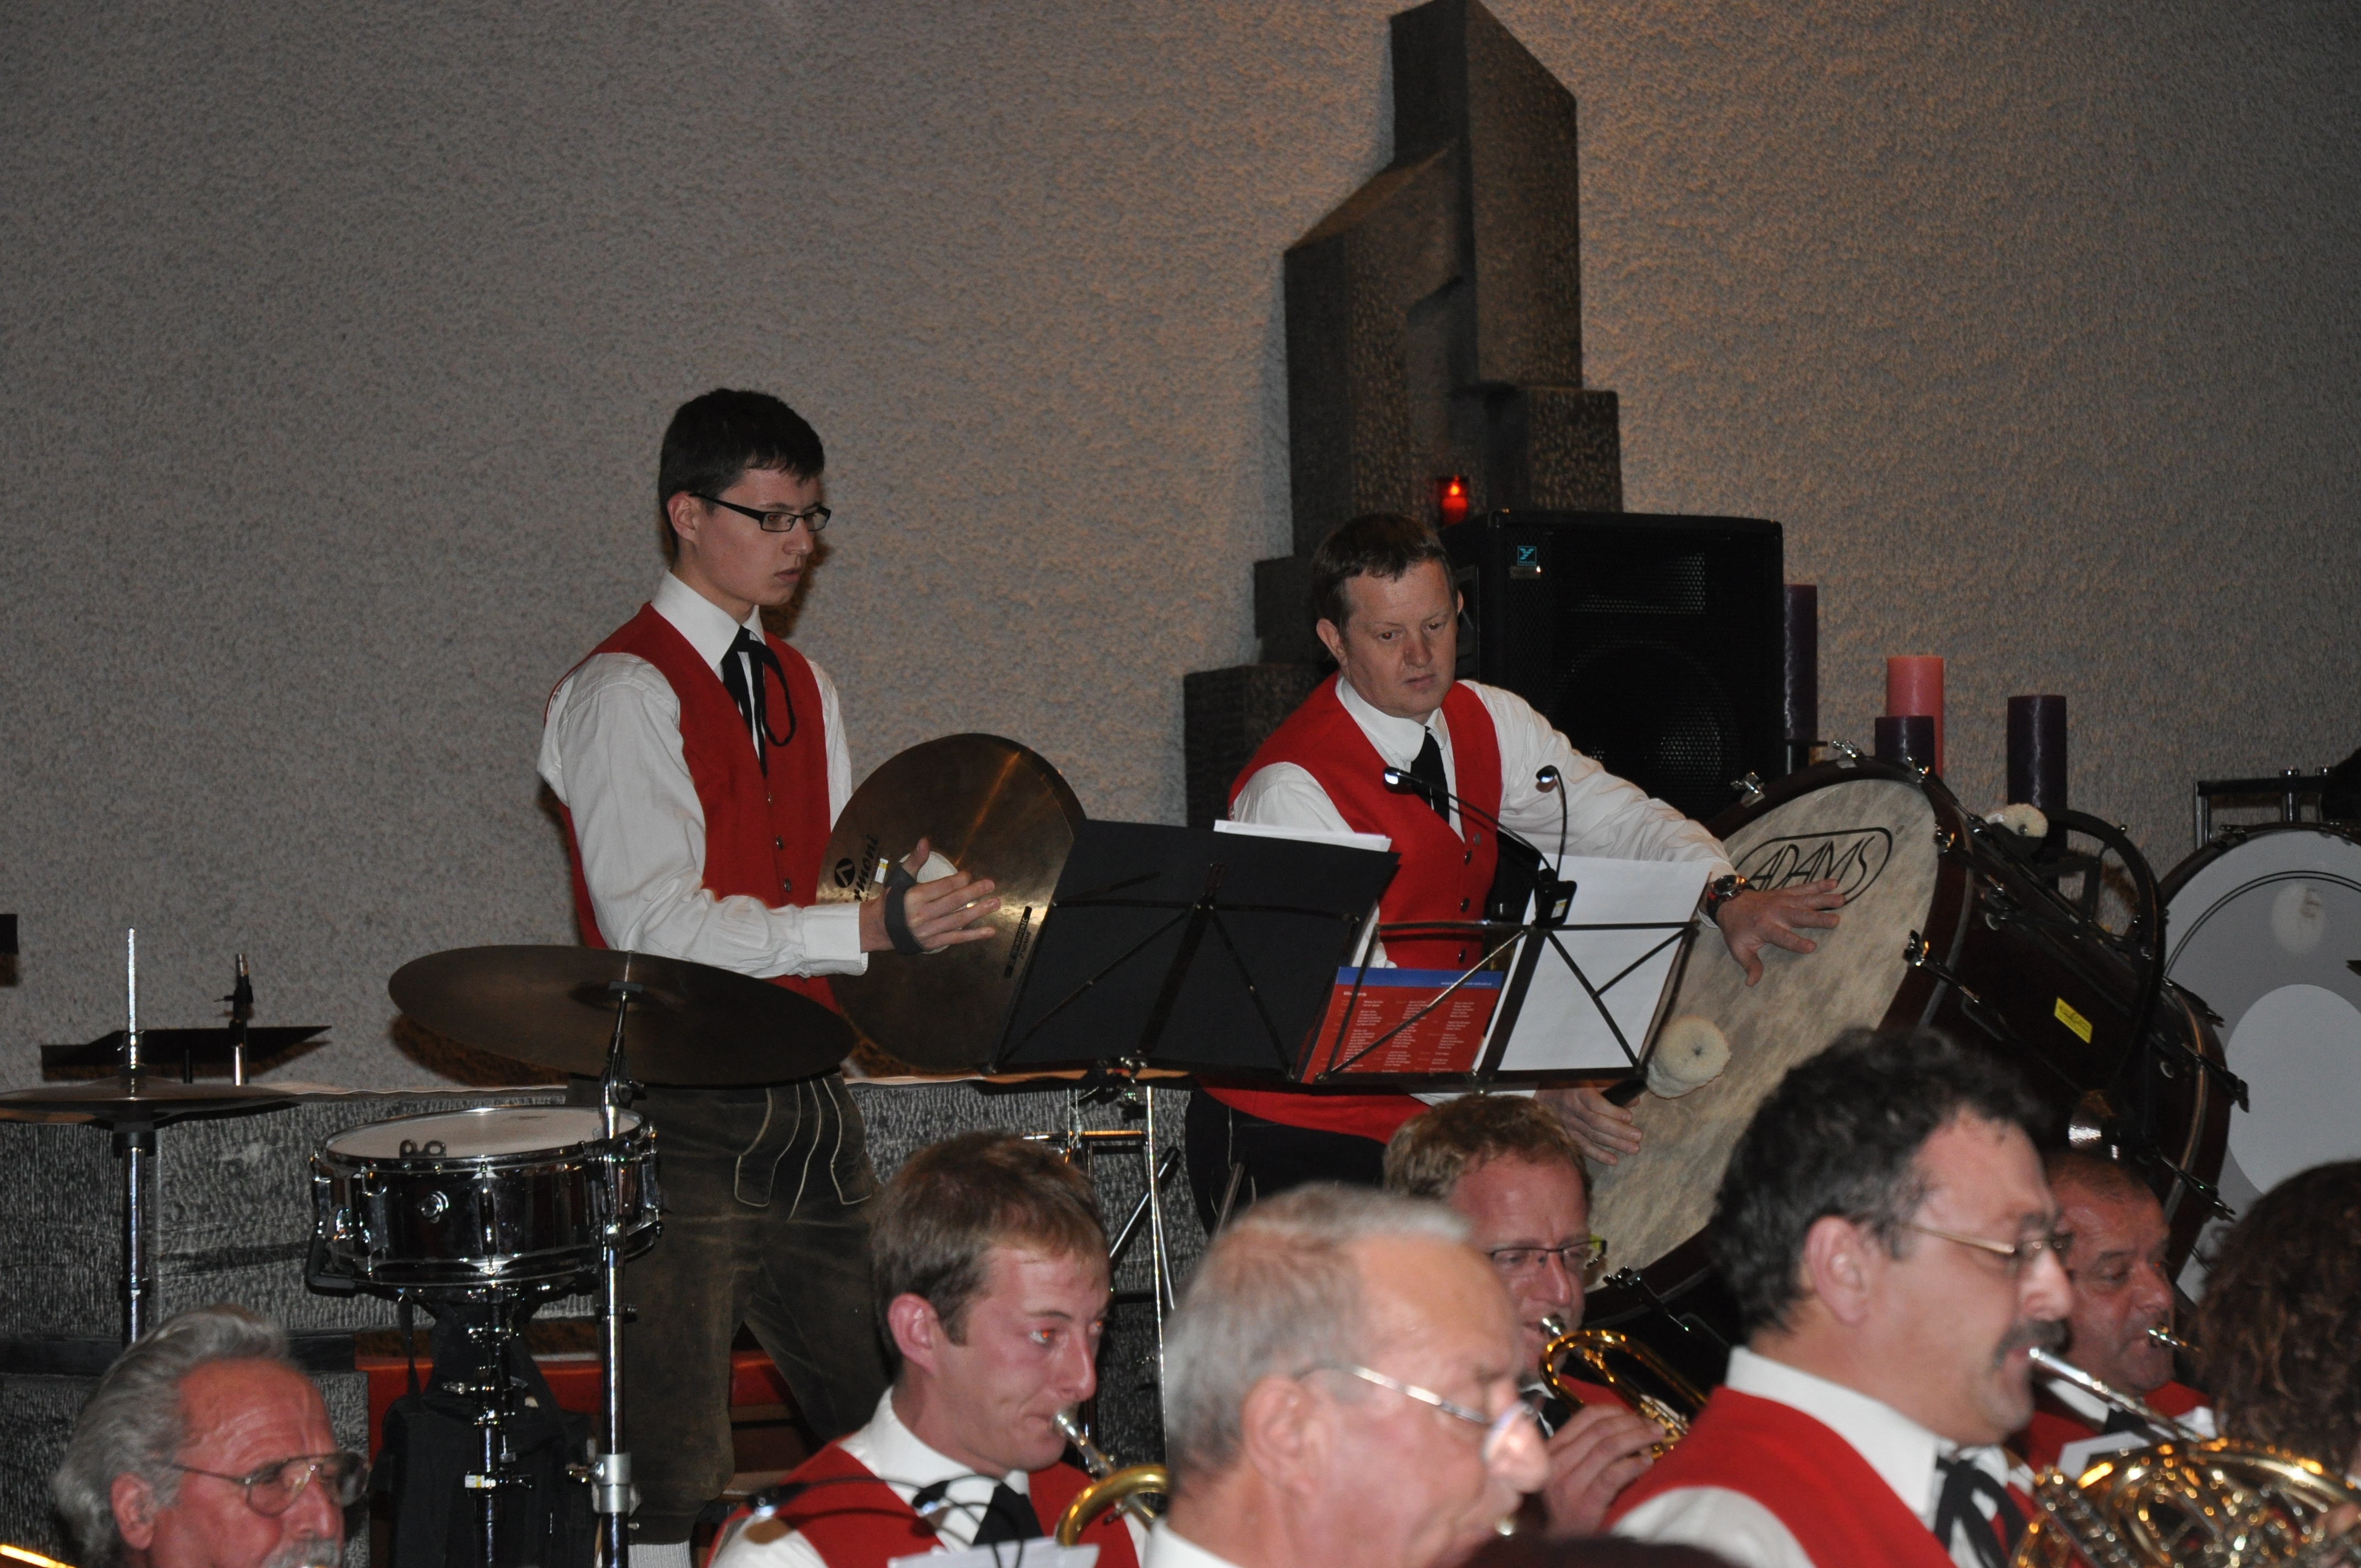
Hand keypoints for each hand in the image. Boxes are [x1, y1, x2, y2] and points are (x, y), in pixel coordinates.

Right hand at [858, 838, 1000, 953]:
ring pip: (958, 920)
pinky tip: (990, 930)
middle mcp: (921, 915)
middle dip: (974, 892)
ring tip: (995, 903)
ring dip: (979, 911)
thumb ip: (915, 860)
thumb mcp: (900, 877)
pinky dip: (975, 935)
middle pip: (953, 902)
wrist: (879, 928)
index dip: (959, 880)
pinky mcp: (932, 943)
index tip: (969, 874)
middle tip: (991, 884)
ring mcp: (928, 931)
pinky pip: (957, 938)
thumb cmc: (893, 899)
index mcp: (914, 897)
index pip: (943, 887)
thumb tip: (925, 841)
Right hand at [1535, 1084, 1640, 1165]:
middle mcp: (1572, 1109)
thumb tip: (1634, 1101)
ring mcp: (1568, 1124)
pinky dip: (1598, 1155)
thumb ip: (1612, 1089)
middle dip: (1618, 1131)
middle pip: (1596, 1123)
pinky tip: (1613, 1160)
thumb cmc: (1572, 1084)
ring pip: (1592, 1136)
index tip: (1629, 1117)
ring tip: (1633, 1149)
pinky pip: (1583, 1147)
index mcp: (1578, 1091)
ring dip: (1614, 1144)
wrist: (1544, 1094)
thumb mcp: (1590, 1079)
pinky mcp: (1567, 1135)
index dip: (1613, 1112)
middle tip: (1637, 1137)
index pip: (1596, 1104)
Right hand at [1538, 1402, 1660, 1535]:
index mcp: (1551, 1450)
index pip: (1584, 1417)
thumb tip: (1620, 1431)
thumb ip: (1580, 1451)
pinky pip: (1613, 1476)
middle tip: (1653, 1425)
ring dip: (1638, 1438)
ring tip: (1655, 1439)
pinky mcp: (1584, 1505)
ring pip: (1608, 1448)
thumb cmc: (1558, 1509)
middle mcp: (1557, 1463)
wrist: (1549, 1544)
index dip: (1615, 1410)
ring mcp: (1569, 1485)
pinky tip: (1647, 1463)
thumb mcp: (1560, 1473)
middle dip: (1632, 1423)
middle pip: (1600, 1430)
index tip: (1634, 1414)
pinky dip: (1633, 1465)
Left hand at [1715, 878, 1842, 985]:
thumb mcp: (1738, 948)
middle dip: (1817, 918)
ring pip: (1805, 900)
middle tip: (1835, 921)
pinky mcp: (1786, 893)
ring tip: (1842, 900)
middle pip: (1798, 916)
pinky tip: (1834, 883)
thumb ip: (1749, 964)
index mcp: (1764, 927)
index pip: (1782, 936)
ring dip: (1823, 899)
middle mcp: (1775, 912)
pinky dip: (1819, 885)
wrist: (1730, 902)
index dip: (1796, 942)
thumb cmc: (1736, 929)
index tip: (1812, 947)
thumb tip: (1752, 983)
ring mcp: (1782, 900)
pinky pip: (1804, 888)